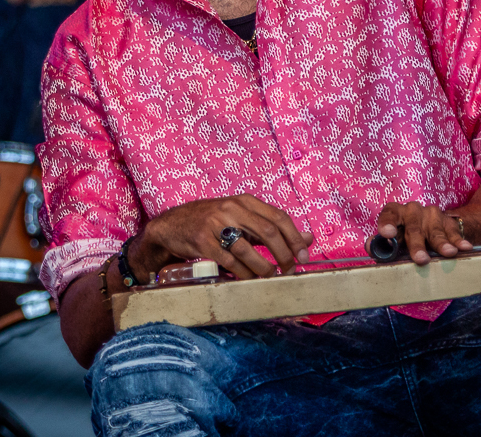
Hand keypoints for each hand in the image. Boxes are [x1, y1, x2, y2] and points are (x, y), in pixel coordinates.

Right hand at [133, 195, 313, 280]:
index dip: (295, 238)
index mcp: (245, 201)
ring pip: (249, 251)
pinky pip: (229, 262)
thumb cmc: (212, 223)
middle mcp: (232, 209)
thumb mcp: (241, 219)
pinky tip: (248, 278)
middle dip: (284, 255)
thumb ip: (272, 228)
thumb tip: (308, 239)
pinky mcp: (202, 242)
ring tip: (269, 276)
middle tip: (289, 270)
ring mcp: (216, 225)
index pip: (279, 217)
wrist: (172, 225)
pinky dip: (243, 274)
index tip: (304, 256)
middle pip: (268, 233)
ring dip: (264, 269)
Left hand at [376, 201, 472, 265]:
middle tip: (421, 259)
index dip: (388, 223)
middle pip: (414, 227)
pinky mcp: (448, 221)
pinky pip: (453, 232)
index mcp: (396, 212)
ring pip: (435, 231)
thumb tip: (371, 246)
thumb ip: (381, 244)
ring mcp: (431, 214)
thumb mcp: (392, 239)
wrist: (429, 227)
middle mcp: (413, 210)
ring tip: (448, 253)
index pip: (390, 214)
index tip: (387, 234)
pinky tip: (464, 247)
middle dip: (418, 244)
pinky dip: (459, 241)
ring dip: (442, 243)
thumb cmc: (405, 236)